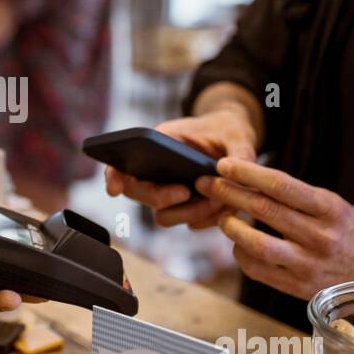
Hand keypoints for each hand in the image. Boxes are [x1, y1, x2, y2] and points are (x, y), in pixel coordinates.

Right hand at [104, 110, 258, 229]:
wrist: (236, 143)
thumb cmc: (228, 130)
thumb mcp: (237, 133)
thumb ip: (240, 152)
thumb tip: (234, 172)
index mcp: (158, 145)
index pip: (124, 164)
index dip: (114, 178)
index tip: (113, 190)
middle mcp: (158, 173)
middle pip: (141, 195)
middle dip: (161, 198)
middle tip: (186, 191)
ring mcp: (171, 193)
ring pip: (165, 215)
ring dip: (189, 212)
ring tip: (216, 199)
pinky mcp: (188, 209)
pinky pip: (191, 223)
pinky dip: (207, 219)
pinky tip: (226, 205)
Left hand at [196, 158, 353, 299]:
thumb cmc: (351, 234)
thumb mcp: (335, 207)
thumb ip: (299, 198)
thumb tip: (250, 181)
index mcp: (331, 209)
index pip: (281, 185)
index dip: (248, 173)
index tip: (224, 165)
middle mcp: (321, 237)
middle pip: (264, 210)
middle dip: (229, 193)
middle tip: (207, 184)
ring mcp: (309, 265)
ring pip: (257, 244)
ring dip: (231, 227)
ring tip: (222, 217)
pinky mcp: (299, 288)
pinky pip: (259, 270)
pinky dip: (241, 255)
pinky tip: (237, 244)